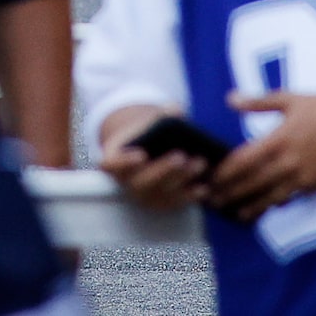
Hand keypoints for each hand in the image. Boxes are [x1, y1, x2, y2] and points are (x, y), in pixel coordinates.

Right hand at [97, 108, 212, 213]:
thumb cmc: (148, 131)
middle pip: (142, 181)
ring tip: (199, 164)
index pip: (111, 164)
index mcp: (114, 158)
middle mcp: (126, 182)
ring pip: (161, 193)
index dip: (125, 162)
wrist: (150, 147)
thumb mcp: (150, 119)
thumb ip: (161, 114)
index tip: (142, 154)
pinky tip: (204, 186)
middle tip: (181, 157)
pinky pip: (175, 203)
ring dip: (182, 180)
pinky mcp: (161, 204)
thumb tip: (174, 112)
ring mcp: (143, 196)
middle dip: (163, 170)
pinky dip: (190, 196)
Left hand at [208, 92, 315, 220]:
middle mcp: (289, 162)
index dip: (225, 171)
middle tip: (213, 201)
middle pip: (253, 182)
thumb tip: (230, 98)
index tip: (210, 178)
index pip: (244, 160)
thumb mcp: (292, 99)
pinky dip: (277, 203)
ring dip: (251, 205)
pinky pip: (292, 197)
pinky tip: (268, 207)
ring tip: (235, 213)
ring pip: (271, 195)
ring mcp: (304, 176)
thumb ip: (259, 102)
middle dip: (231, 192)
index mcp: (279, 139)